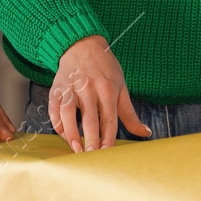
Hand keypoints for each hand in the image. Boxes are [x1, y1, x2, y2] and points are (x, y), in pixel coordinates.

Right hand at [50, 35, 151, 151]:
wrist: (82, 44)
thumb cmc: (104, 67)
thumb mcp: (121, 86)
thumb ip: (129, 113)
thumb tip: (145, 133)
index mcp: (107, 88)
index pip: (109, 118)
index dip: (108, 137)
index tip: (108, 154)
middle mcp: (88, 88)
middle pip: (90, 117)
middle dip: (91, 139)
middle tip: (91, 157)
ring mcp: (71, 87)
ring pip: (68, 112)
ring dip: (71, 132)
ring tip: (76, 149)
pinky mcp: (57, 87)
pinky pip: (54, 107)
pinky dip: (57, 122)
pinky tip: (62, 134)